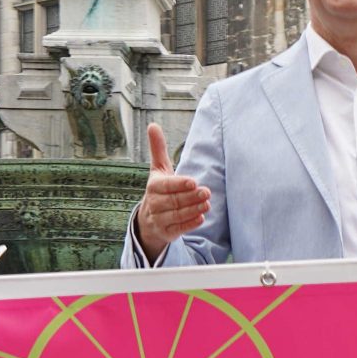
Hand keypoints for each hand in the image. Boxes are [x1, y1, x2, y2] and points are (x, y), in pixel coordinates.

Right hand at [136, 123, 210, 262]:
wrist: (148, 219)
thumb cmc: (159, 190)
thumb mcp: (158, 170)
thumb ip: (158, 149)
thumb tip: (152, 124)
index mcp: (153, 186)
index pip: (165, 186)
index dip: (179, 184)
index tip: (193, 181)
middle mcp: (154, 204)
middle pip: (173, 201)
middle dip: (190, 197)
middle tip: (207, 192)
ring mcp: (159, 219)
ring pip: (176, 215)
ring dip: (193, 210)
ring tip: (207, 204)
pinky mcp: (166, 233)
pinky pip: (178, 229)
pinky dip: (189, 224)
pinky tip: (201, 218)